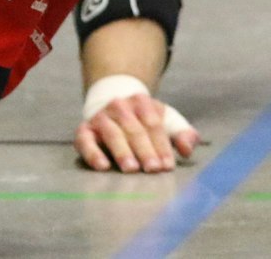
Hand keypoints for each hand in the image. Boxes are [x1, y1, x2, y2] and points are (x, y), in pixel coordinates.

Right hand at [74, 87, 198, 172]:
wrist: (112, 105)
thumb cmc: (144, 120)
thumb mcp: (166, 121)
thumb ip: (182, 134)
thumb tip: (187, 149)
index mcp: (142, 102)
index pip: (153, 124)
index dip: (161, 145)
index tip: (167, 165)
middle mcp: (119, 106)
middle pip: (134, 129)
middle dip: (145, 150)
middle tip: (153, 169)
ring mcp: (101, 117)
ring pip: (112, 133)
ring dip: (123, 152)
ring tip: (132, 169)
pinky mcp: (84, 130)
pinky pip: (85, 140)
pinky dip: (92, 153)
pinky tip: (102, 166)